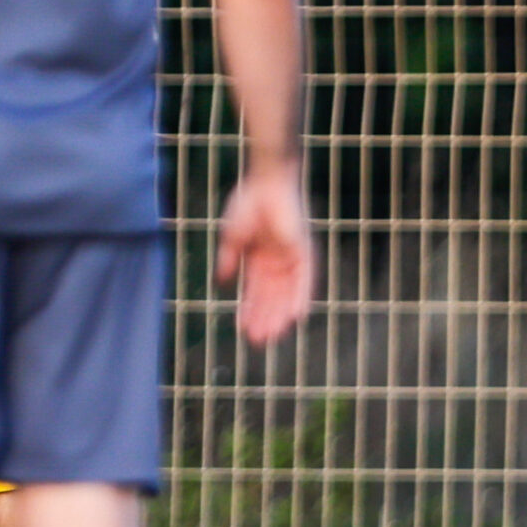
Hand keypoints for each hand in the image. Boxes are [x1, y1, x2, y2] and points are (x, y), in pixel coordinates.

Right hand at [215, 165, 315, 345]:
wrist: (266, 183)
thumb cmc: (248, 203)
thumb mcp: (233, 237)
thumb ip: (229, 260)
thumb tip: (220, 283)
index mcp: (259, 259)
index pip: (254, 292)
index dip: (248, 311)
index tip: (242, 330)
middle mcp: (277, 263)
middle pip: (271, 298)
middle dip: (264, 319)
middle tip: (258, 342)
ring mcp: (291, 258)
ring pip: (287, 295)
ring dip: (280, 315)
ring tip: (272, 336)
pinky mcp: (304, 252)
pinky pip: (306, 281)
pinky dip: (301, 298)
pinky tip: (297, 317)